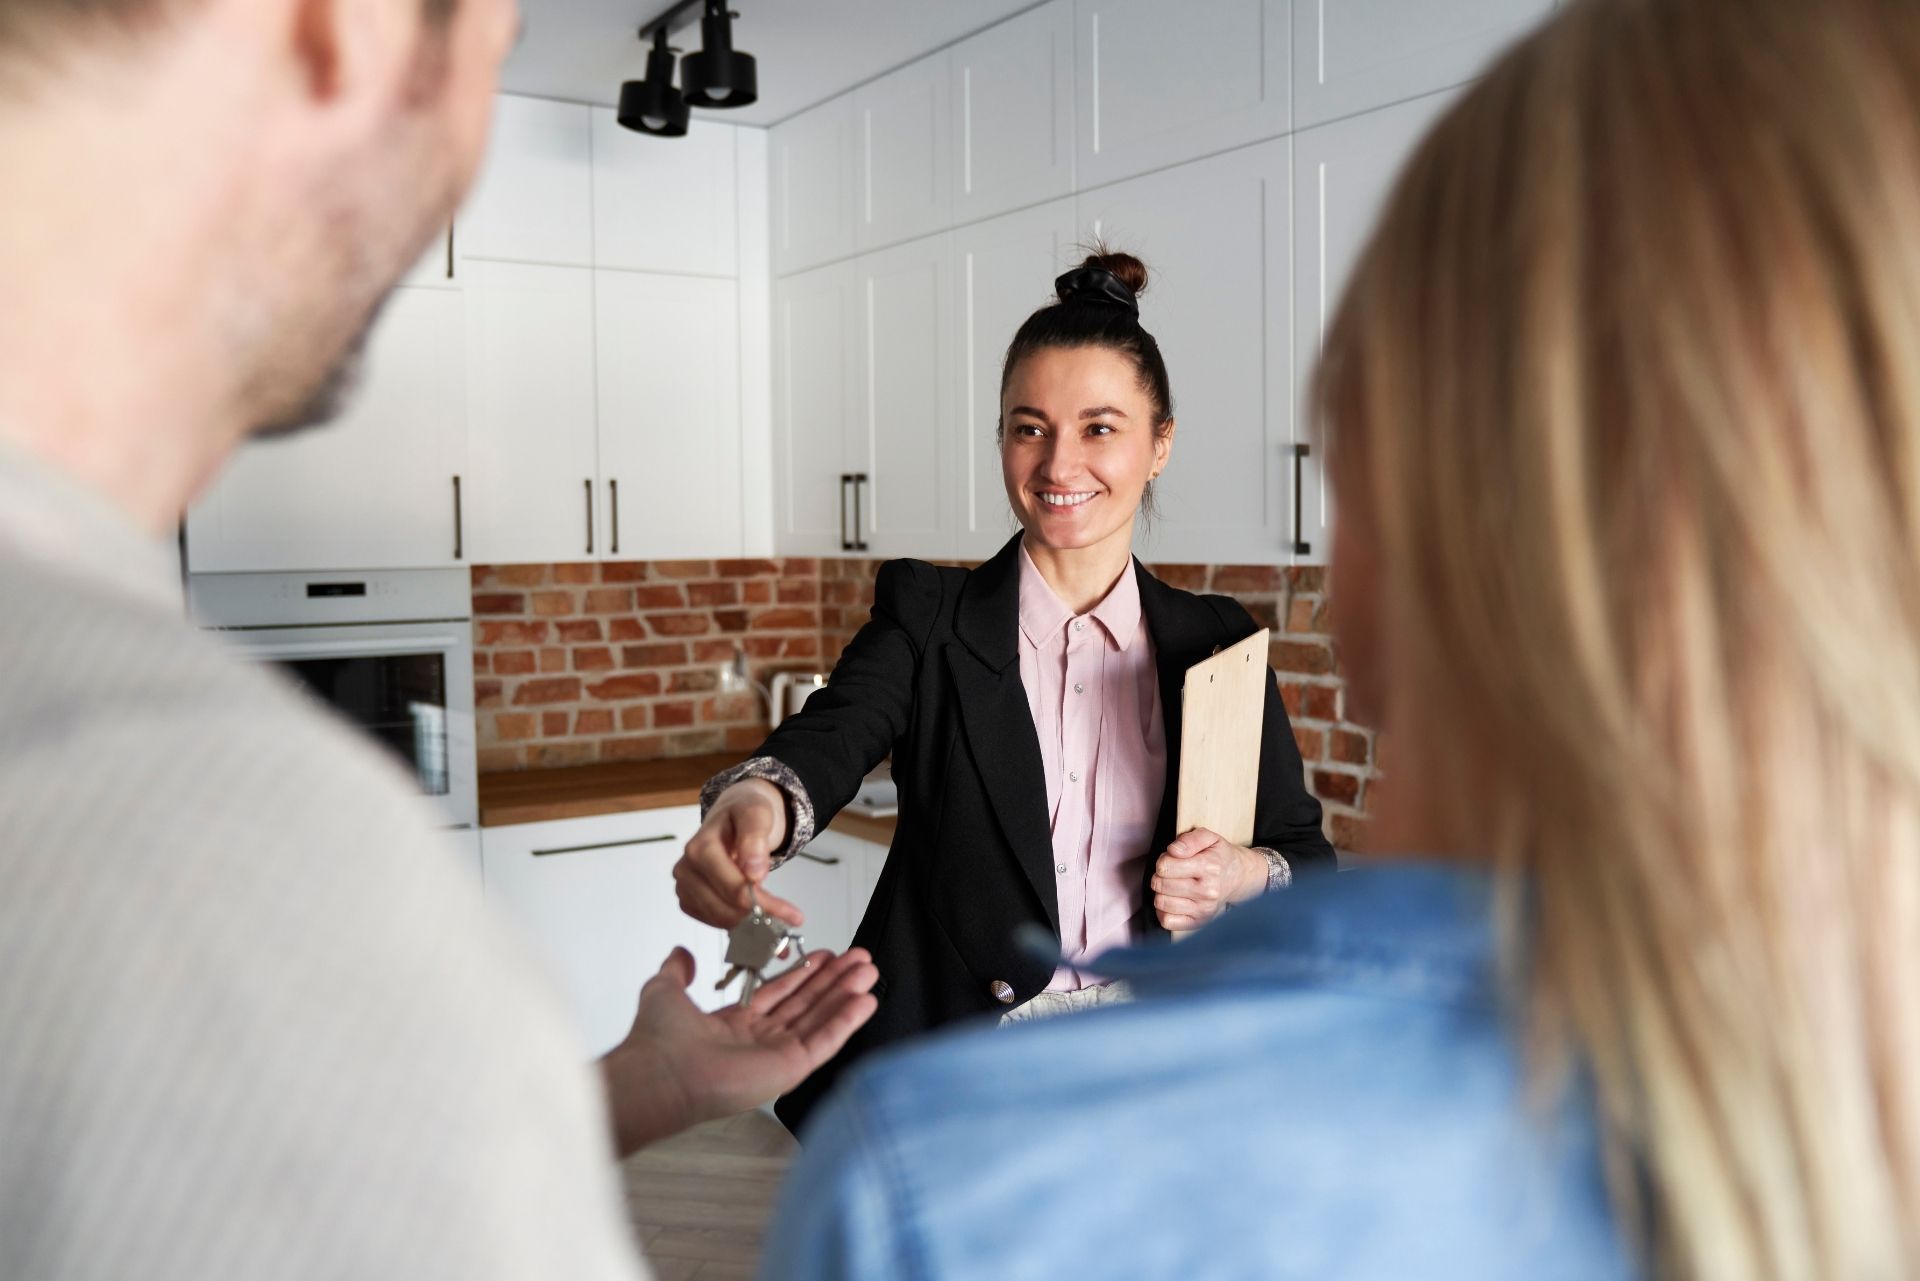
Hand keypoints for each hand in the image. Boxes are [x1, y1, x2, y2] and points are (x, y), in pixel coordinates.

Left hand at [599, 945, 879, 1155]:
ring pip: (821, 1019)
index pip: (780, 994)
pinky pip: (825, 1042)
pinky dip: (847, 1021)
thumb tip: (680, 953)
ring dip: (846, 995)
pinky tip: (865, 1001)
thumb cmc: (658, 1041)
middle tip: (859, 959)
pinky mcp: (789, 1070)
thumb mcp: (664, 990)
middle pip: (807, 1004)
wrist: (660, 1073)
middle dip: (834, 980)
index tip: (826, 956)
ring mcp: (777, 1056)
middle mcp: (759, 1040)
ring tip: (869, 972)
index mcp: (735, 1024)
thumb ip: (676, 971)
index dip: (805, 974)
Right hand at [674, 778, 802, 927]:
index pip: (733, 887)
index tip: (793, 916)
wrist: (732, 813)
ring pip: (718, 918)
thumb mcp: (756, 812)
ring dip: (748, 924)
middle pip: (724, 908)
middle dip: (758, 916)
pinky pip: (712, 921)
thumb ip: (754, 837)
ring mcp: (685, 886)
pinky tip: (753, 917)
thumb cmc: (744, 811)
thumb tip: (754, 873)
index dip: (762, 903)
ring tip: (775, 920)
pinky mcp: (689, 898)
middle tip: (788, 920)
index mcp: (700, 848)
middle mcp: (686, 869)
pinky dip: (734, 923)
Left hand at [1151, 827, 1266, 929]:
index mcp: (1209, 867)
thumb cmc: (1219, 856)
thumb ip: (1190, 840)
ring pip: (1161, 903)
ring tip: (1174, 886)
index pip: (1165, 866)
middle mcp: (1207, 891)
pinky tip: (1174, 901)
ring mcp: (1203, 910)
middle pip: (1160, 884)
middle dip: (1161, 875)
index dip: (1163, 860)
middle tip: (1173, 872)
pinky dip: (1164, 911)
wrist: (1238, 877)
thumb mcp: (1208, 838)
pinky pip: (1167, 921)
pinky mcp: (1199, 922)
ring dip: (1162, 893)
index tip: (1173, 860)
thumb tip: (1173, 851)